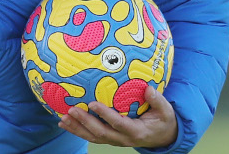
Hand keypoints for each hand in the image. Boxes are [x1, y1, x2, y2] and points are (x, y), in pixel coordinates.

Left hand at [59, 86, 177, 148]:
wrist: (162, 137)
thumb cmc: (163, 121)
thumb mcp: (166, 111)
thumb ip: (157, 100)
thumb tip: (148, 88)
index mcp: (136, 131)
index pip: (118, 123)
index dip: (105, 115)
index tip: (92, 103)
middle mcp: (123, 139)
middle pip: (101, 133)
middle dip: (85, 122)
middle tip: (71, 110)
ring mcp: (115, 140)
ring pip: (93, 137)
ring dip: (77, 128)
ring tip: (63, 118)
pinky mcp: (110, 139)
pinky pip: (91, 137)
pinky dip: (77, 131)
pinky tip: (65, 124)